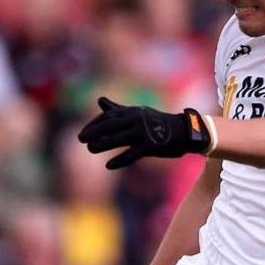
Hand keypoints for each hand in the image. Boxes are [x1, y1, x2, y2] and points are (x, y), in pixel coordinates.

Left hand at [78, 97, 213, 169]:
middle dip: (94, 132)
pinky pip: (132, 154)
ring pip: (118, 139)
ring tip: (90, 149)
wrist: (183, 132)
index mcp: (132, 112)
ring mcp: (143, 133)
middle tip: (81, 139)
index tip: (83, 132)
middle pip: (110, 126)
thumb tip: (99, 100)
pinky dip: (120, 160)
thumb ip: (117, 109)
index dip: (94, 124)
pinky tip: (108, 165)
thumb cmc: (157, 123)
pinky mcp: (150, 146)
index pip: (108, 116)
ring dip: (102, 144)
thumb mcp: (137, 112)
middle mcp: (136, 120)